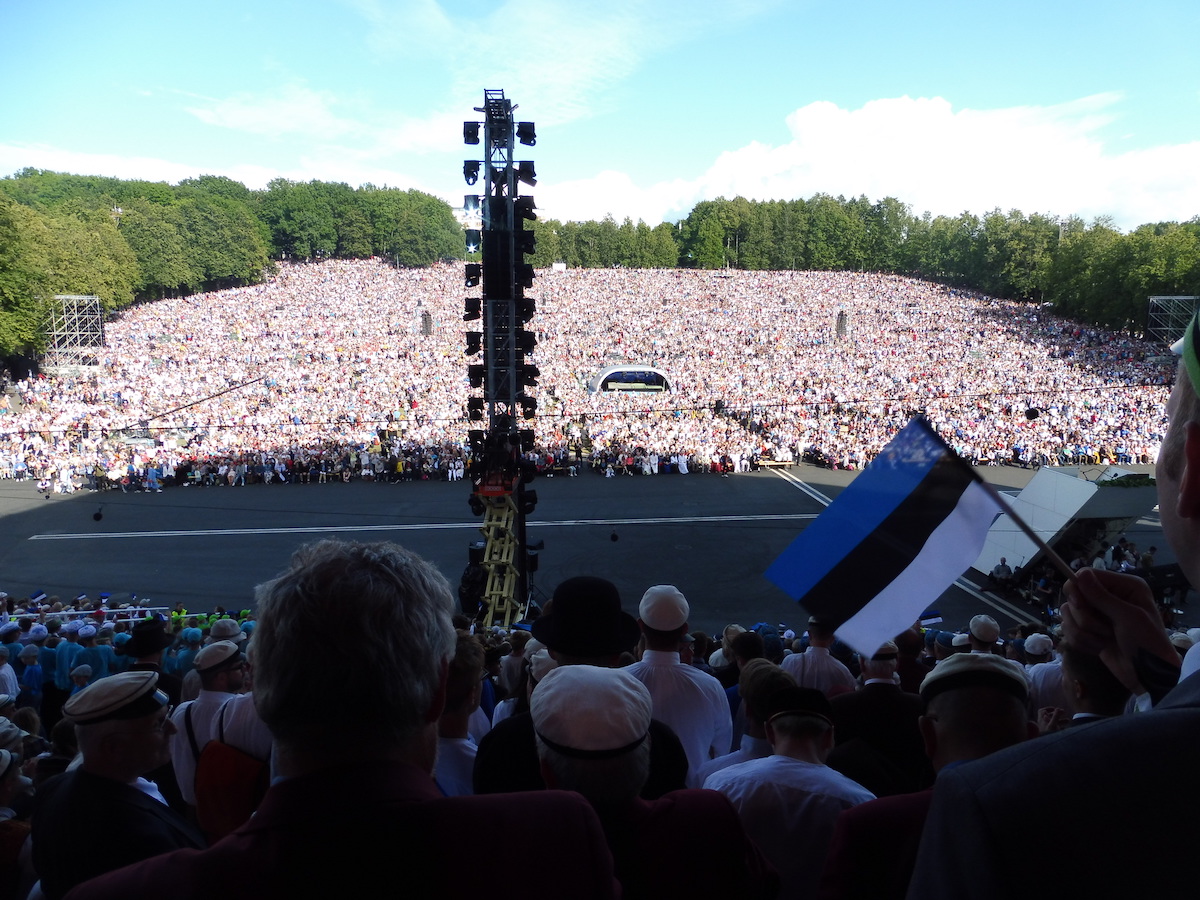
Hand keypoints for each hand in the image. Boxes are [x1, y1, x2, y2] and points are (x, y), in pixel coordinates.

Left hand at [1036, 706, 1068, 733]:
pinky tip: (1066, 729)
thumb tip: (1058, 708)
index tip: (1055, 708)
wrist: (1047, 749)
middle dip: (1058, 714)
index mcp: (1041, 720)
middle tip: (1064, 712)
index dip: (1048, 708)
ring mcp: (1046, 730)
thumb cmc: (1048, 736)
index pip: (1042, 711)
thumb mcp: (1053, 725)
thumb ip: (1055, 716)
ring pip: (1053, 723)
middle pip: (1049, 716)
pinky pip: (1055, 730)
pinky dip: (1060, 728)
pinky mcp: (1050, 736)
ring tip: (1069, 720)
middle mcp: (1043, 725)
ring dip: (1061, 721)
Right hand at [1061, 568, 1178, 673]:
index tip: (1078, 606)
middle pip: (1074, 595)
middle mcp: (1109, 596)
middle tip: (1104, 631)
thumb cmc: (1146, 643)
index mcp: (1124, 586)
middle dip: (1084, 618)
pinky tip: (1099, 648)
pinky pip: (1069, 629)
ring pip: (1068, 614)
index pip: (1086, 575)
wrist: (1148, 675)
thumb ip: (1102, 597)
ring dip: (1083, 632)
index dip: (1077, 589)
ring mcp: (1098, 613)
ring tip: (1104, 641)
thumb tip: (1081, 574)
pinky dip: (1081, 641)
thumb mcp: (1128, 618)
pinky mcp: (1089, 630)